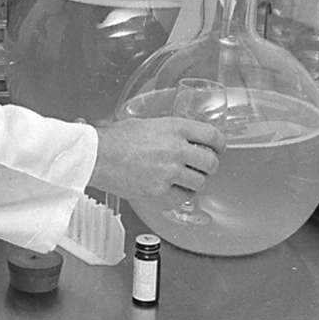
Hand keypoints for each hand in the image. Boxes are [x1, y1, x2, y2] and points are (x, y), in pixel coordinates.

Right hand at [88, 116, 224, 199]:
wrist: (98, 156)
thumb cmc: (116, 138)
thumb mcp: (147, 124)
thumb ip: (168, 131)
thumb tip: (180, 137)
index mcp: (175, 128)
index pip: (212, 136)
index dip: (220, 144)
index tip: (219, 148)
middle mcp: (177, 150)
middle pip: (211, 162)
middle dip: (210, 164)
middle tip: (205, 165)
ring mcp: (170, 172)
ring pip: (200, 181)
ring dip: (197, 180)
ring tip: (188, 177)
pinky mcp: (161, 190)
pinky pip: (183, 195)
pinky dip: (183, 193)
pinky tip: (176, 188)